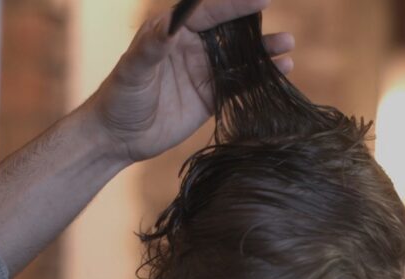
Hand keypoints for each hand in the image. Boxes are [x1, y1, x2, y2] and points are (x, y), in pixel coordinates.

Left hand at [83, 0, 294, 162]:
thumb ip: (151, 48)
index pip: (207, 12)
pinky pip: (240, 83)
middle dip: (253, 25)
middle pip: (228, 31)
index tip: (260, 0)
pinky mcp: (210, 97)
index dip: (233, 5)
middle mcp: (190, 48)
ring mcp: (202, 72)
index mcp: (170, 33)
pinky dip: (260, 77)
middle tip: (276, 17)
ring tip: (287, 45)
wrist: (118, 138)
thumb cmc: (119, 98)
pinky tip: (281, 71)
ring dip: (262, 51)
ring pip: (238, 57)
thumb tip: (168, 26)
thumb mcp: (132, 71)